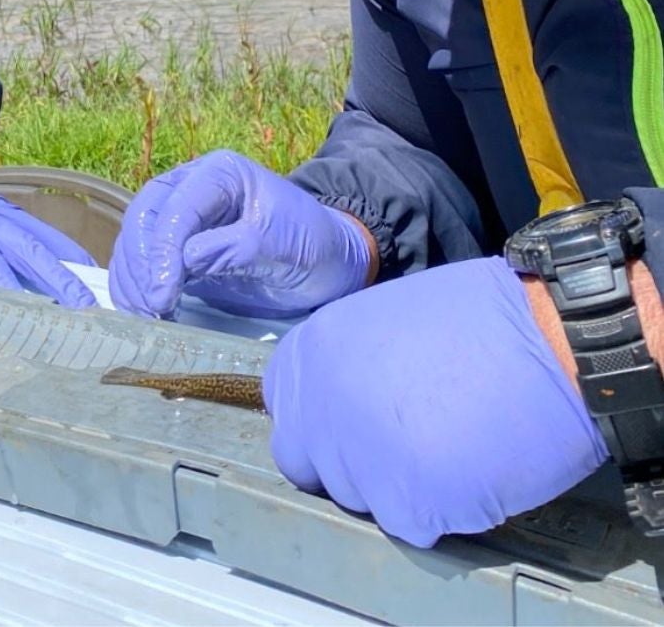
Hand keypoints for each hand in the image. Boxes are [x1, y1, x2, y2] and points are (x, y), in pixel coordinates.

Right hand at [109, 149, 373, 319]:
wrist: (326, 263)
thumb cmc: (311, 244)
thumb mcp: (282, 243)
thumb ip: (234, 247)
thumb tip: (183, 260)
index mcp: (218, 174)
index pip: (175, 208)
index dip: (163, 252)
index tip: (162, 295)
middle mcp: (188, 189)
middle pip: (143, 220)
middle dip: (141, 266)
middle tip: (150, 308)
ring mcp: (177, 220)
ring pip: (134, 243)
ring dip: (132, 281)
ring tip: (146, 316)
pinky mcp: (173, 252)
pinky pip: (140, 265)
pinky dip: (133, 289)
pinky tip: (142, 313)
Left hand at [263, 256, 607, 547]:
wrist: (555, 339)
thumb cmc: (488, 319)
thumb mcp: (386, 318)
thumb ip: (348, 364)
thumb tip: (341, 400)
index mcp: (312, 355)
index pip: (286, 409)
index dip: (321, 421)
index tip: (351, 421)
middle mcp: (320, 407)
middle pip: (305, 464)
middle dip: (345, 464)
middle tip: (398, 449)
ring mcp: (359, 458)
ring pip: (358, 498)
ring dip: (396, 487)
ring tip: (448, 447)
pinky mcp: (405, 502)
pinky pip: (411, 523)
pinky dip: (441, 509)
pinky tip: (471, 469)